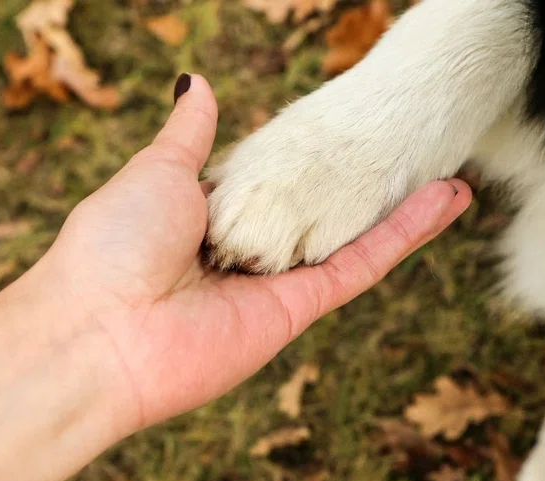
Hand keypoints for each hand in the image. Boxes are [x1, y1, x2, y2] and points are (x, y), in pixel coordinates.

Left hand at [40, 75, 471, 432]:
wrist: (97, 333)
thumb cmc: (112, 244)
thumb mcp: (156, 171)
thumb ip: (191, 135)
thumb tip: (199, 84)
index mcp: (202, 216)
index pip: (265, 181)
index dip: (302, 157)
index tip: (337, 131)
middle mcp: (241, 252)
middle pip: (316, 211)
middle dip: (360, 183)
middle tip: (406, 145)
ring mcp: (271, 284)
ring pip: (349, 236)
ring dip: (400, 206)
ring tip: (447, 167)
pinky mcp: (296, 312)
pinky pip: (359, 267)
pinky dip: (403, 234)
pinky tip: (445, 199)